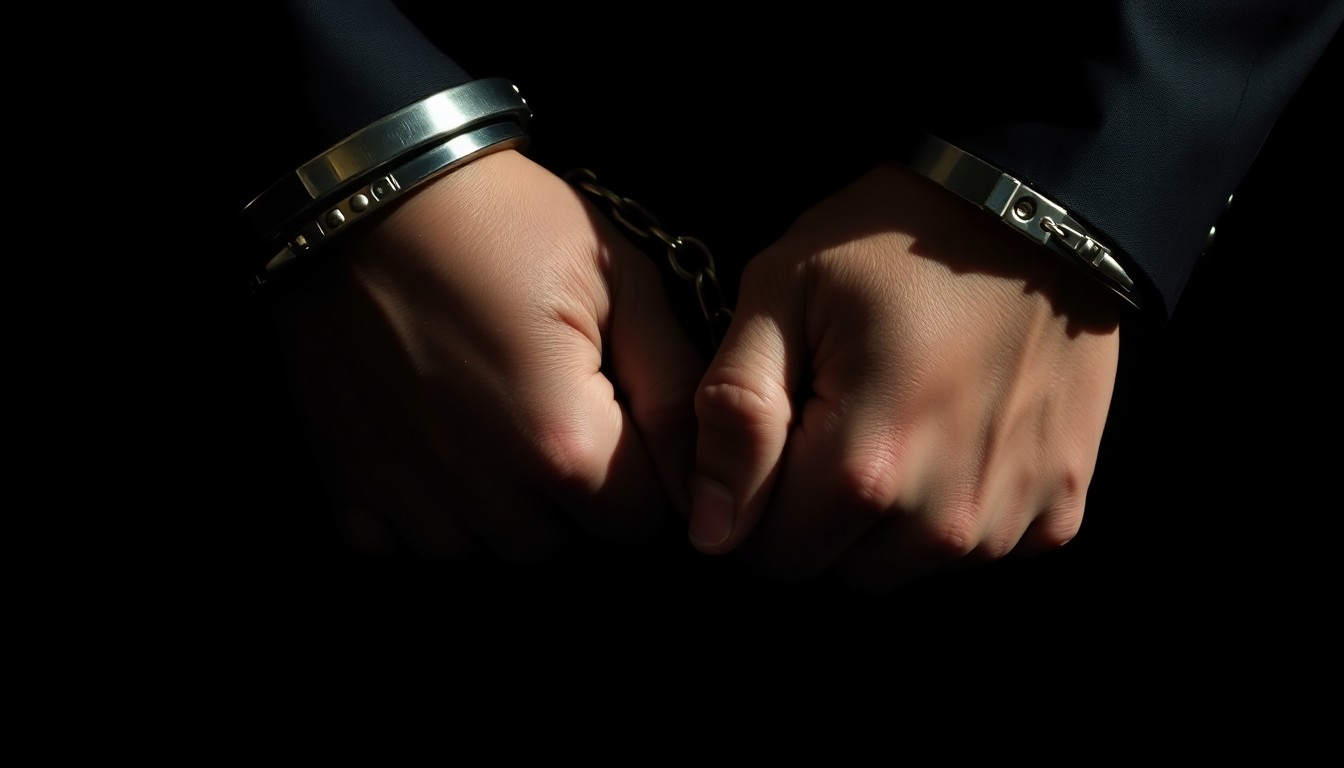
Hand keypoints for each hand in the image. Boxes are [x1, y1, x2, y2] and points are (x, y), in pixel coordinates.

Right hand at [269, 150, 703, 561]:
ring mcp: (405, 493)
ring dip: (500, 506)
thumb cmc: (506, 221)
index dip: (644, 472)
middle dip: (572, 494)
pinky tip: (431, 436)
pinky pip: (403, 541)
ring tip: (491, 416)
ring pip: (483, 549)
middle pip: (561, 545)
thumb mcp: (620, 282)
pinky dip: (424, 506)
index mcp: (561, 443)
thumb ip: (675, 388)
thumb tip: (712, 476)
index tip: (620, 415)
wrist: (368, 184)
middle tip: (552, 405)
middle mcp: (481, 490)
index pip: (640, 523)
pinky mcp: (346, 482)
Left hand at [689, 163, 1120, 590]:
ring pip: (904, 567)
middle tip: (838, 415)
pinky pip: (978, 550)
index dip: (754, 495)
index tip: (780, 427)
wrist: (1038, 207)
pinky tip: (957, 429)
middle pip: (836, 570)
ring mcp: (1012, 523)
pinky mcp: (1058, 512)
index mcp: (864, 471)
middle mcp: (944, 523)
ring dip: (885, 518)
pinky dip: (954, 506)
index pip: (767, 554)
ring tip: (898, 417)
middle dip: (815, 512)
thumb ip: (736, 413)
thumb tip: (711, 530)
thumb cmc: (894, 241)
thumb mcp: (782, 294)